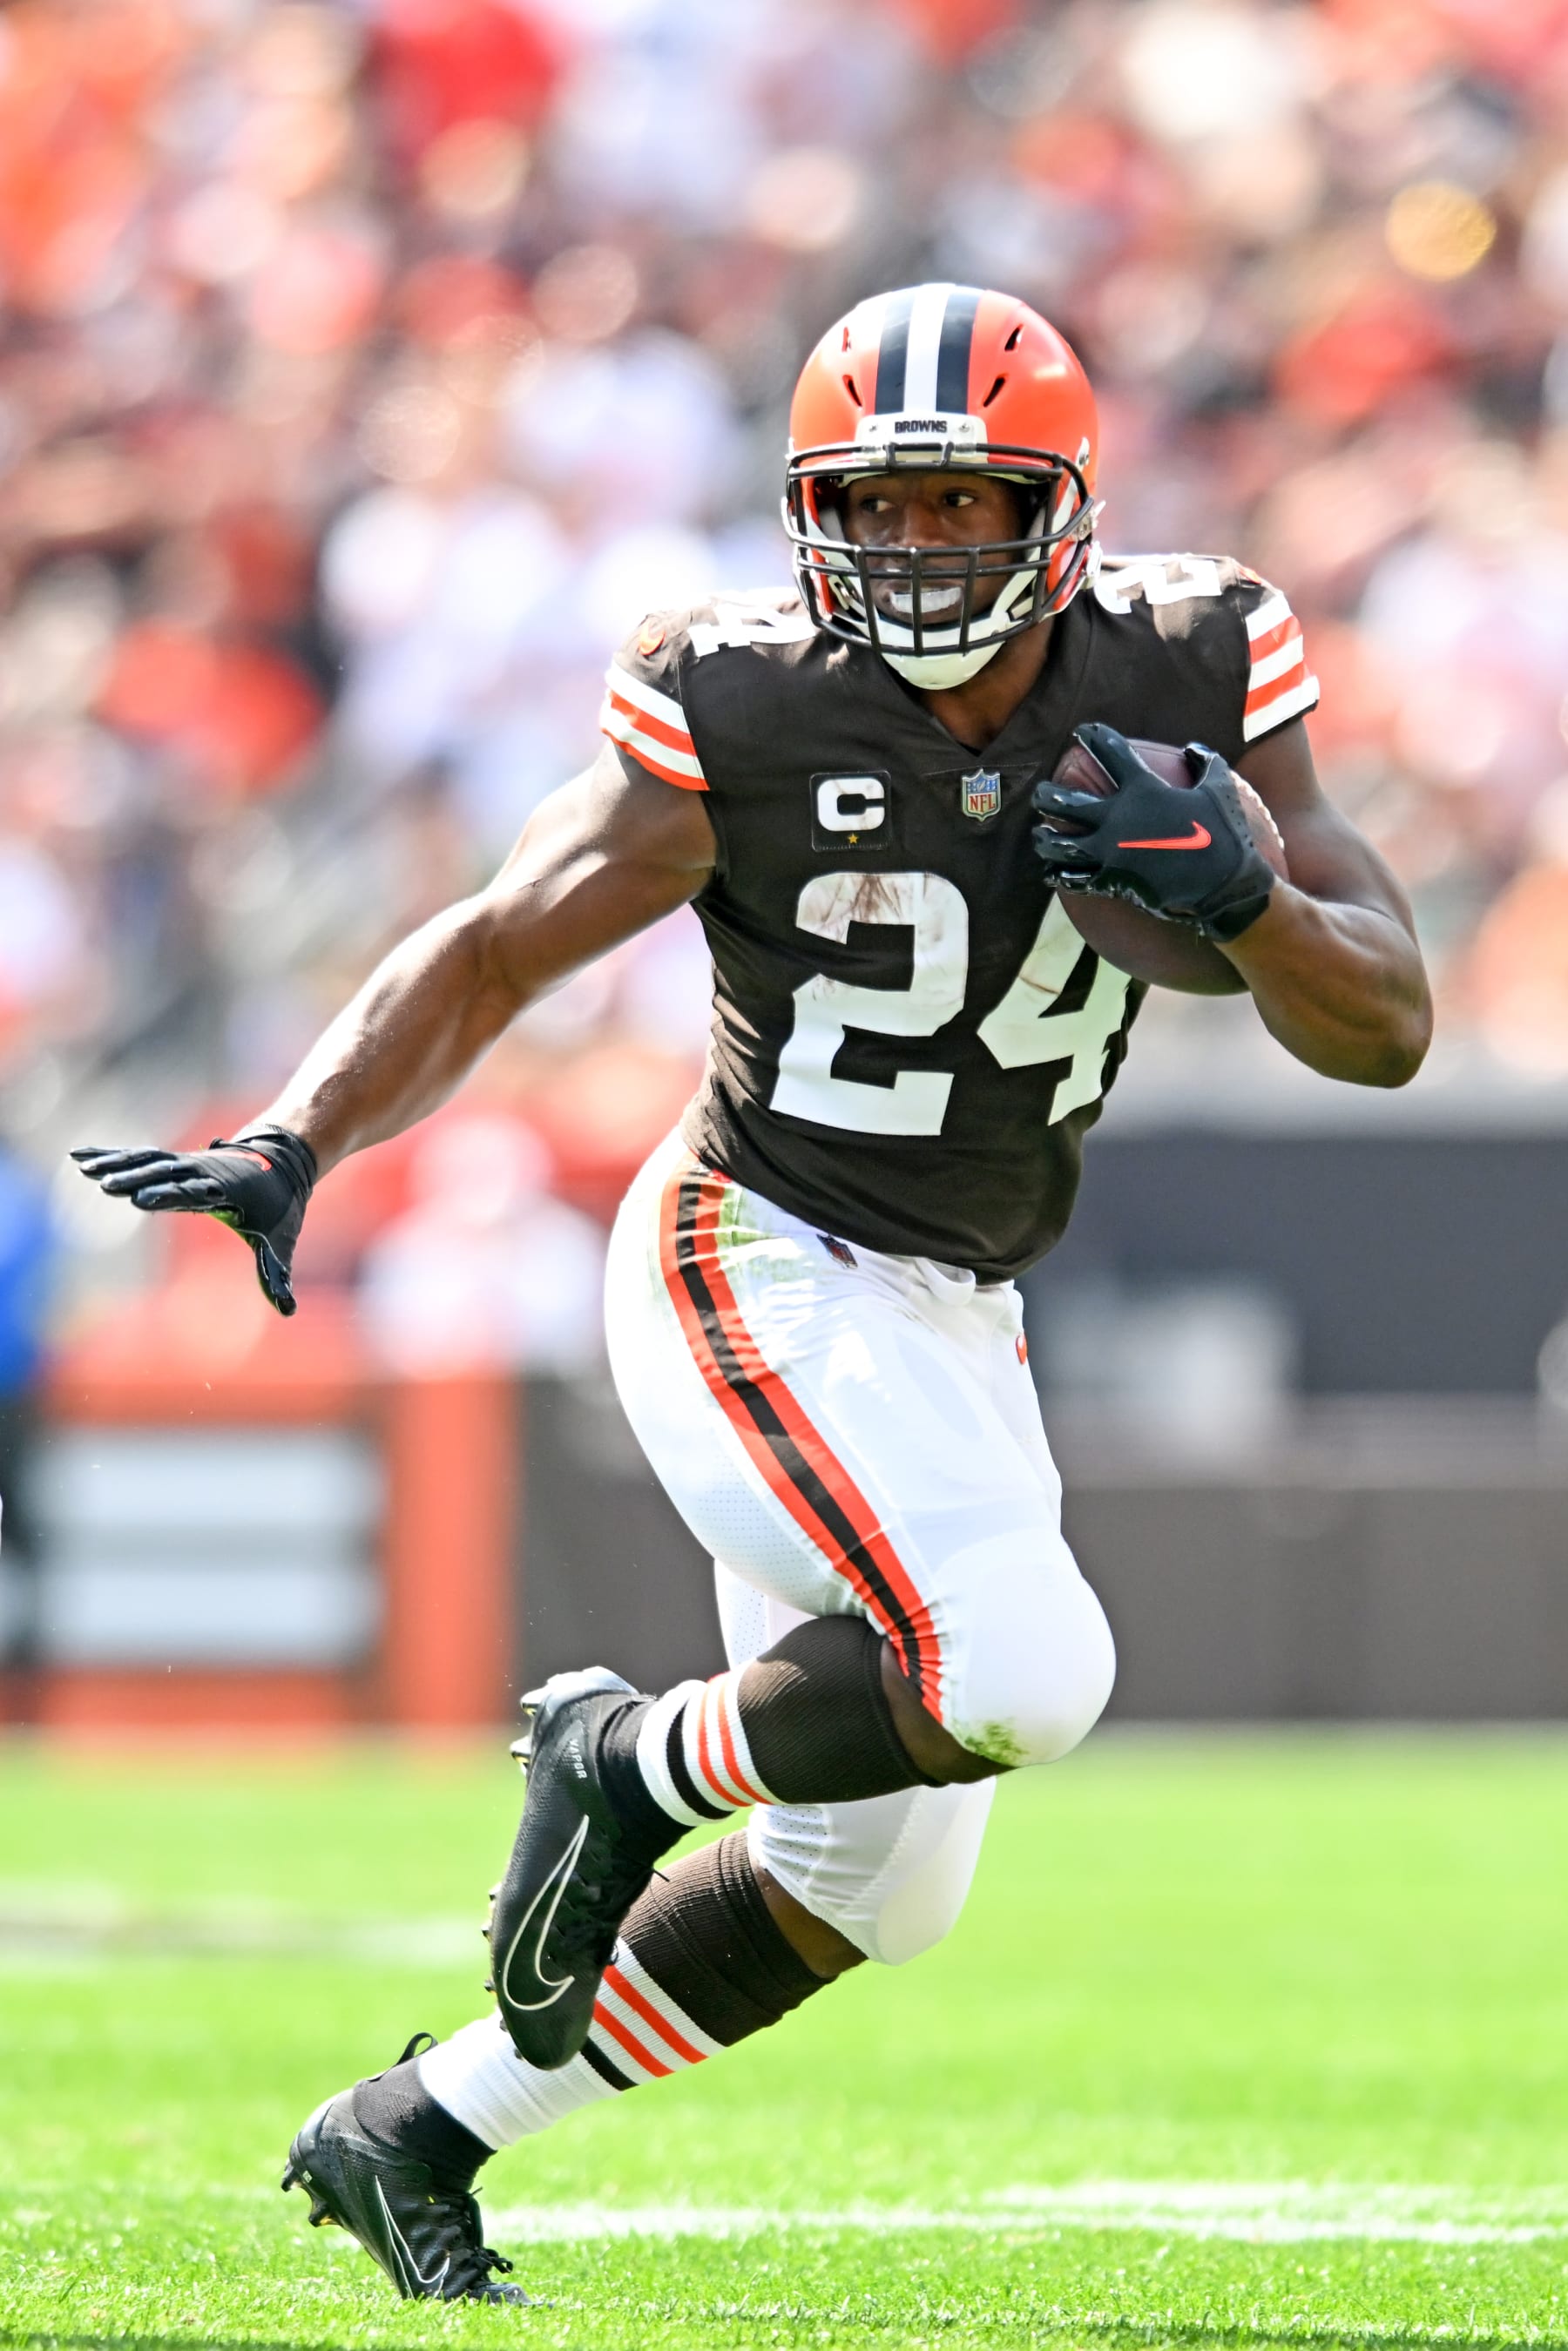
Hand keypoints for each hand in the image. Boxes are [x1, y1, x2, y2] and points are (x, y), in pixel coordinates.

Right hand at [70, 1125, 317, 1316]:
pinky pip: (140, 1156)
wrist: (283, 1162)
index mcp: (226, 1191)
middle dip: (137, 1179)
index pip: (193, 1194)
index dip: (168, 1195)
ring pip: (146, 1162)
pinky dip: (111, 1155)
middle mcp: (202, 1172)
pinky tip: (82, 1158)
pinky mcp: (176, 1161)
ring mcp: (187, 1163)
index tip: (142, 1199)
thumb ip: (276, 1273)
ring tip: (85, 1170)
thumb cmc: (280, 1207)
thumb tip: (287, 1310)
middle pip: (164, 1174)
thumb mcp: (280, 1240)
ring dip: (116, 1165)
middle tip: (106, 1186)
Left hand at [1032, 724, 1277, 941]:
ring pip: (1059, 844)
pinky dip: (1059, 876)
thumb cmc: (1224, 834)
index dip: (1093, 736)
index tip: (1082, 731)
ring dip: (1044, 839)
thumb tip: (1191, 749)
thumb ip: (1204, 761)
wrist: (1223, 885)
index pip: (1110, 752)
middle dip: (1046, 796)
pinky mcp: (1111, 882)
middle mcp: (1117, 818)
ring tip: (1038, 837)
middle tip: (1040, 795)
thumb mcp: (1220, 787)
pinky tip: (1050, 874)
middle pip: (1064, 802)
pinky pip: (1074, 879)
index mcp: (1142, 790)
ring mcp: (1110, 852)